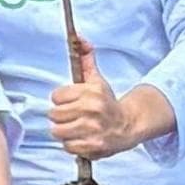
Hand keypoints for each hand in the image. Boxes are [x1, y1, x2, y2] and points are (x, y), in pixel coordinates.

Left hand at [48, 38, 141, 159]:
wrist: (130, 125)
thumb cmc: (108, 103)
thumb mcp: (97, 80)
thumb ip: (85, 59)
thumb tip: (80, 38)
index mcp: (90, 93)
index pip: (55, 96)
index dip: (62, 100)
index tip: (72, 103)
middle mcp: (91, 111)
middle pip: (54, 114)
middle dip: (62, 117)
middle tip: (74, 117)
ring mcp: (93, 130)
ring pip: (58, 131)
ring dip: (65, 132)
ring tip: (76, 128)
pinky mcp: (94, 146)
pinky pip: (68, 146)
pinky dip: (73, 145)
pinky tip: (82, 139)